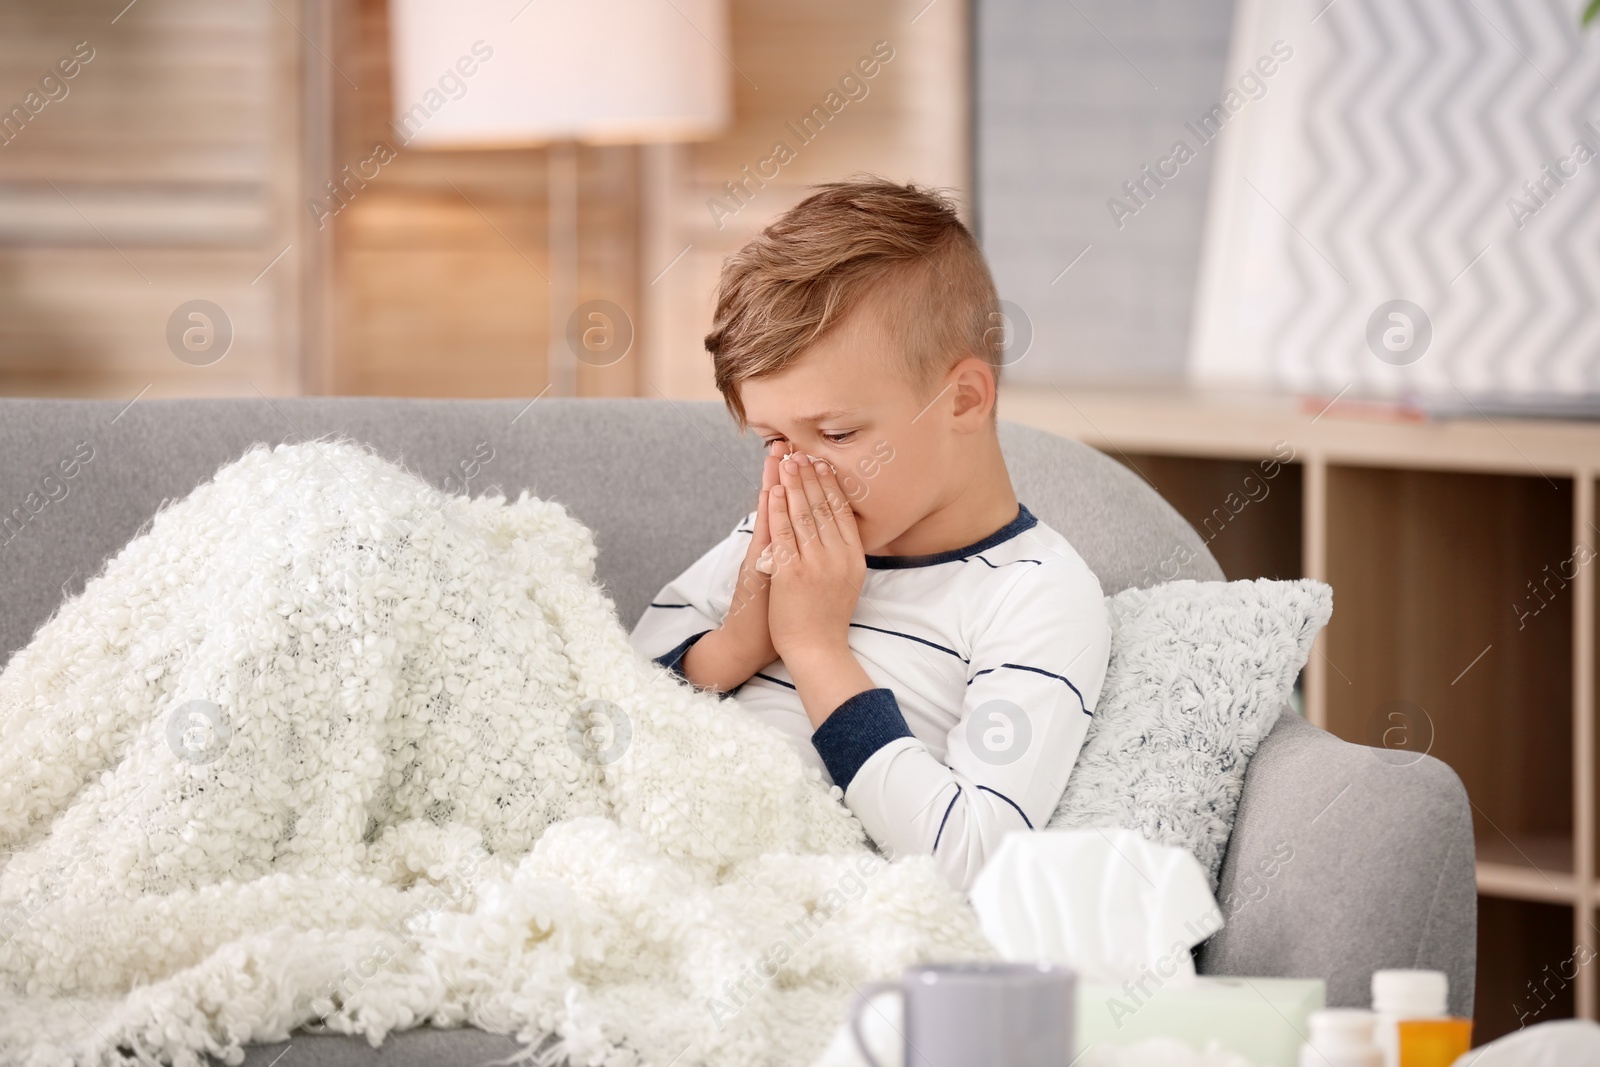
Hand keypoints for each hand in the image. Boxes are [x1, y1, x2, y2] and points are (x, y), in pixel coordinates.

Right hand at [718, 440, 784, 668]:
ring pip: (770, 511)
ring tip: (775, 452)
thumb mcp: (783, 578)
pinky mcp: (758, 568)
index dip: (789, 479)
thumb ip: (790, 553)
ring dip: (772, 480)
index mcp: (778, 548)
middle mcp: (769, 546)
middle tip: (784, 439)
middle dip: (781, 471)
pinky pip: (765, 535)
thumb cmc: (775, 614)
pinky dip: (769, 512)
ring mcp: (763, 555)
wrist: (751, 643)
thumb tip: (807, 534)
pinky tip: (771, 490)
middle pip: (777, 501)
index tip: (797, 451)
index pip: (786, 505)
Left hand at [766, 451, 865, 663]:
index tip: (823, 463)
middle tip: (801, 452)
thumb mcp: (849, 582)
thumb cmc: (828, 617)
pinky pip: (784, 532)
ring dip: (794, 484)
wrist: (815, 650)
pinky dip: (778, 508)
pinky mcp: (791, 573)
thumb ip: (846, 554)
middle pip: (823, 507)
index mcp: (855, 558)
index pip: (843, 512)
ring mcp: (815, 564)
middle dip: (811, 476)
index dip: (832, 484)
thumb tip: (844, 527)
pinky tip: (774, 490)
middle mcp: (838, 558)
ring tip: (786, 461)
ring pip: (804, 514)